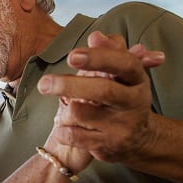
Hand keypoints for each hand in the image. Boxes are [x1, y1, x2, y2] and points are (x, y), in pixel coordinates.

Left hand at [39, 31, 164, 162]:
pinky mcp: (106, 146)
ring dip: (64, 109)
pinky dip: (62, 128)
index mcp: (138, 79)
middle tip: (44, 84)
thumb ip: (109, 52)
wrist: (138, 140)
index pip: (123, 64)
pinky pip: (74, 136)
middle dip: (70, 85)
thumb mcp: (122, 74)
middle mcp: (134, 103)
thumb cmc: (122, 97)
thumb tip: (95, 36)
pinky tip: (63, 124)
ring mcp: (121, 126)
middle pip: (103, 91)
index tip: (72, 56)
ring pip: (81, 113)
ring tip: (64, 107)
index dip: (98, 58)